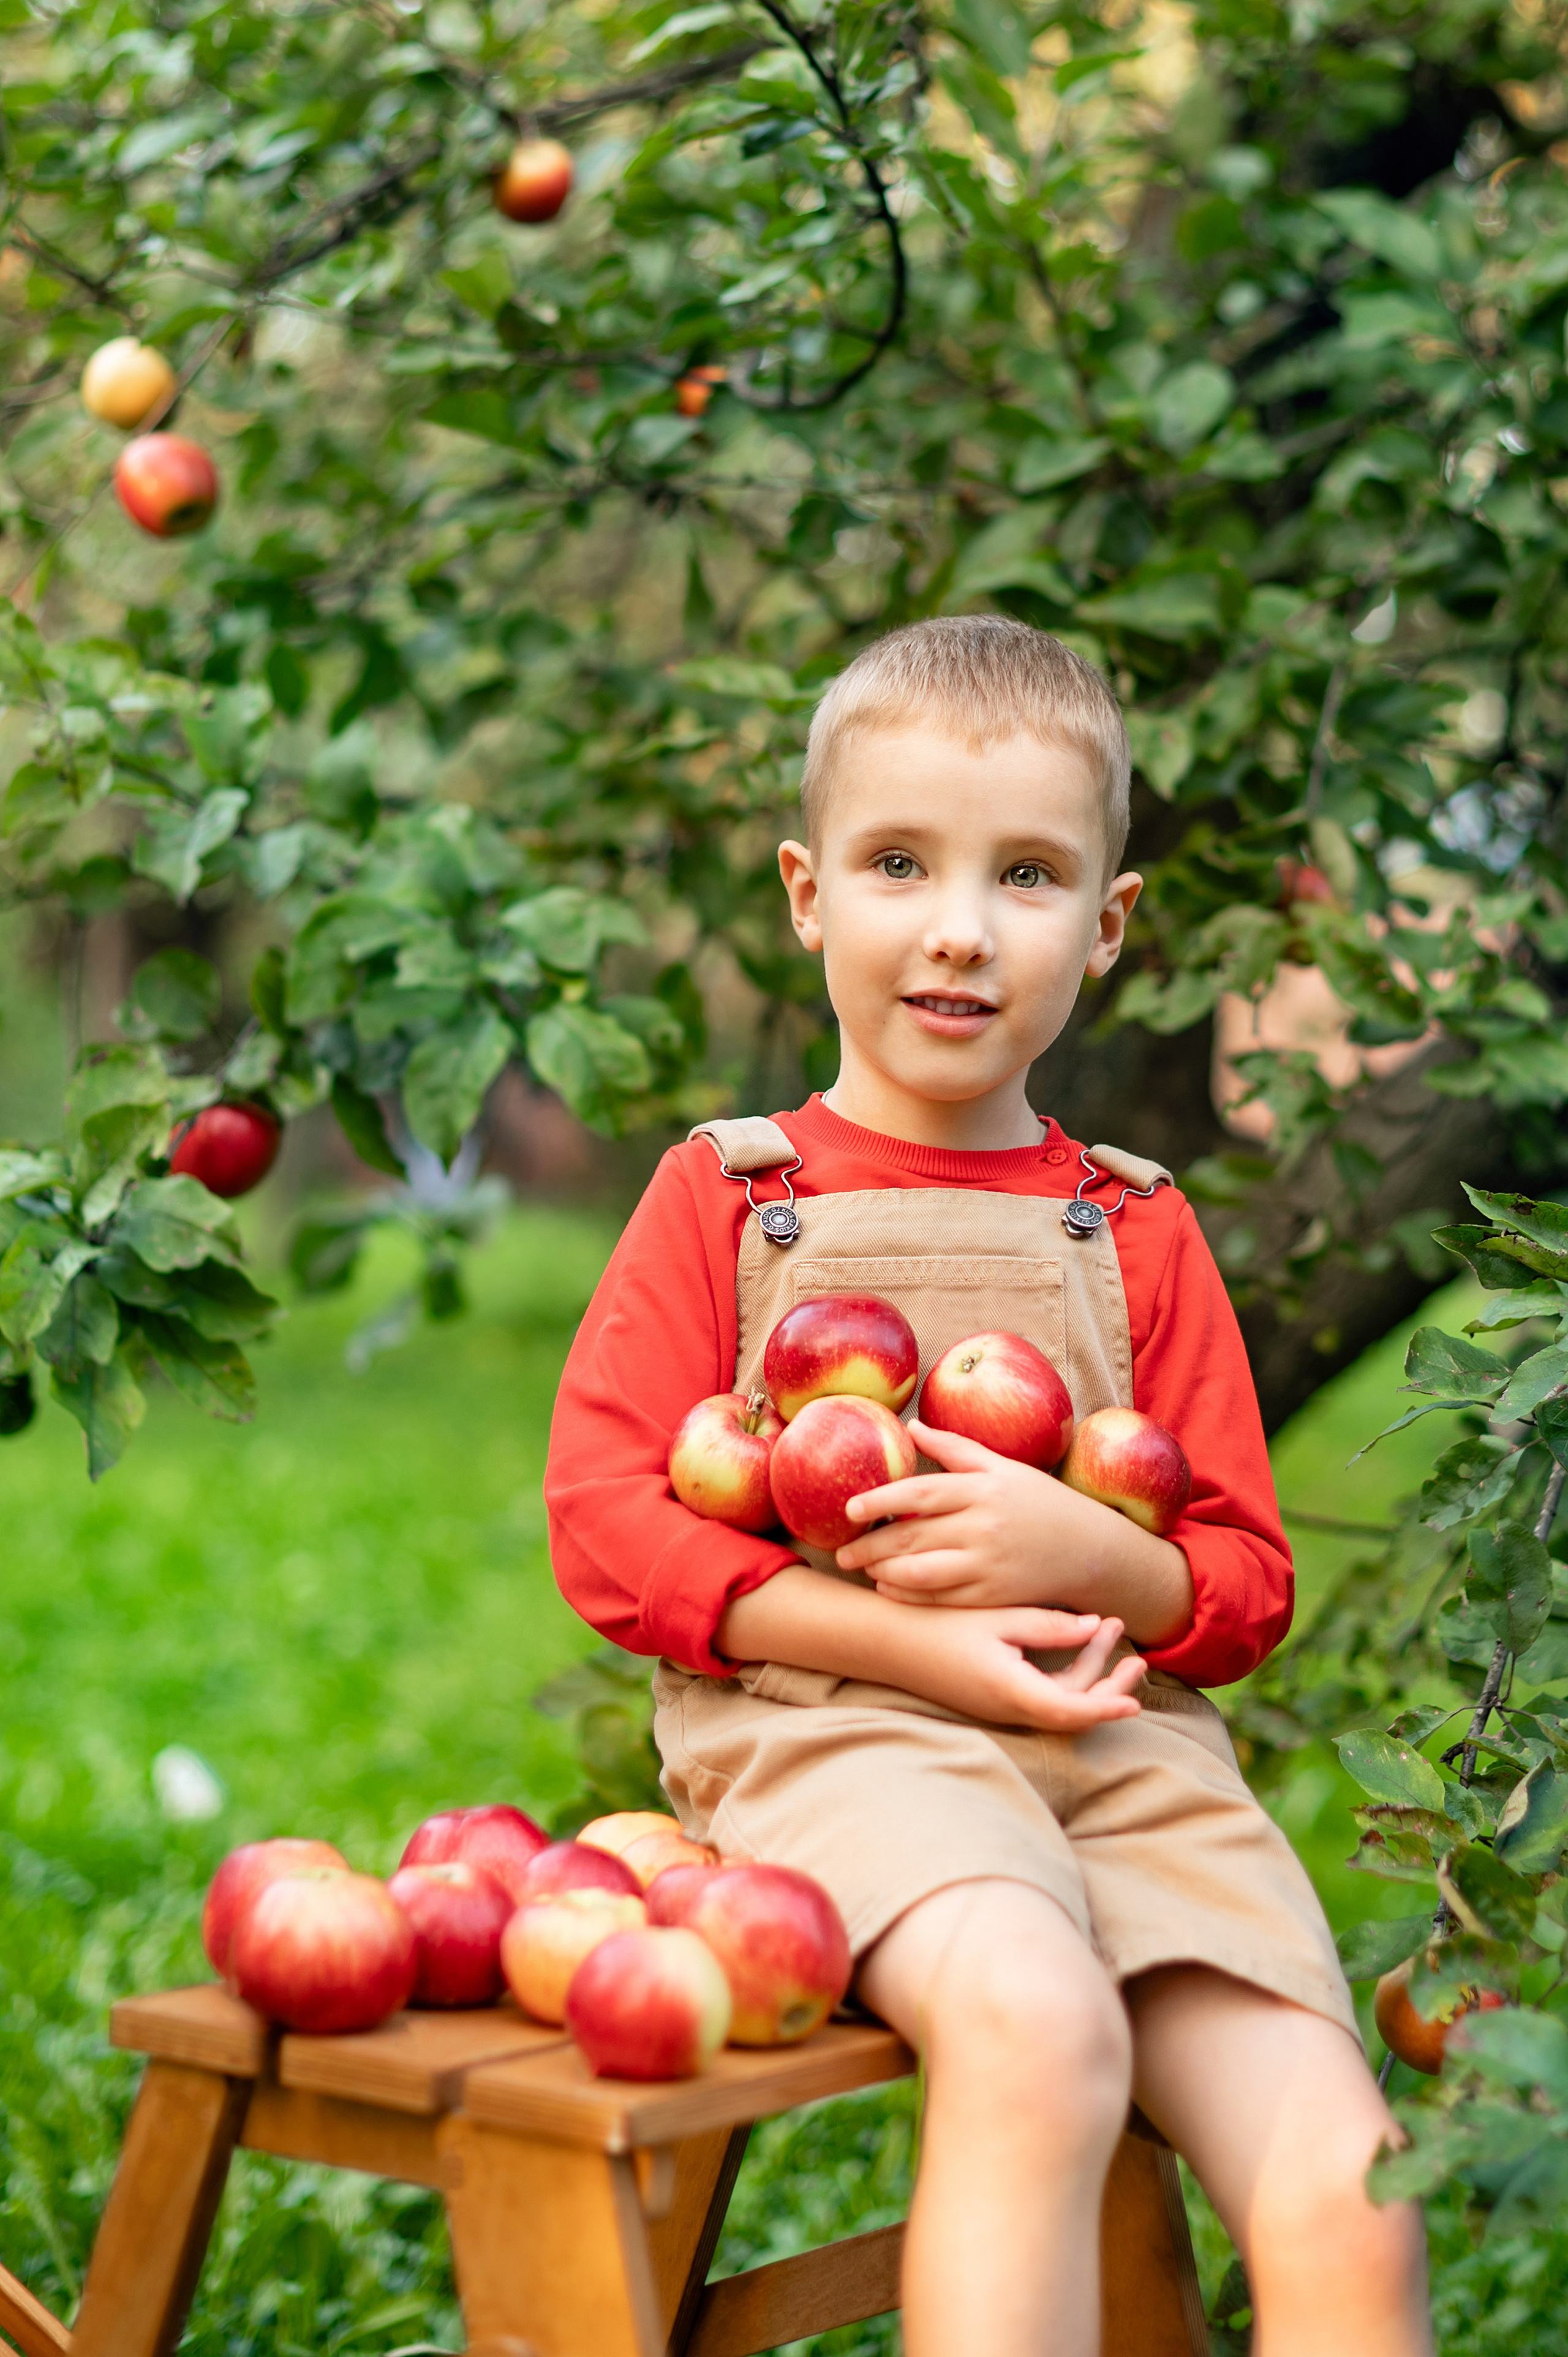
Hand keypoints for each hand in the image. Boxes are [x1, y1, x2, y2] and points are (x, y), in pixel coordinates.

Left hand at [838, 1418, 1105, 1606]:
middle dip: (871, 1546)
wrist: (1091, 1551)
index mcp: (982, 1489)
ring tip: (864, 1569)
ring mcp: (988, 1564)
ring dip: (885, 1573)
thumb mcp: (1003, 1467)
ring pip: (922, 1572)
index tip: (849, 1509)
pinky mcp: (994, 1596)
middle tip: (842, 1551)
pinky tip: (890, 1590)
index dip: (879, 1501)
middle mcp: (983, 1527)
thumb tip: (910, 1425)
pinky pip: (942, 1599)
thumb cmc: (1041, 1502)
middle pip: (912, 1536)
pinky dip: (910, 1596)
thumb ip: (954, 1448)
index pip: (919, 1493)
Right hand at [892, 1605, 1144, 1732]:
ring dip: (1089, 1672)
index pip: (1071, 1710)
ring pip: (1060, 1702)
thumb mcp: (996, 1618)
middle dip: (1109, 1685)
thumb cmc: (937, 1625)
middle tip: (1137, 1657)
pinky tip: (1077, 1641)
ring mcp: (1001, 1708)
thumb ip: (1047, 1625)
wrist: (888, 1643)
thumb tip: (1095, 1626)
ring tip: (1110, 1630)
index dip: (1107, 1706)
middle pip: (1073, 1710)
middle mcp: (1009, 1708)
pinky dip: (1067, 1675)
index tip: (1135, 1701)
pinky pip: (1043, 1696)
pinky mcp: (996, 1699)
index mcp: (1011, 1690)